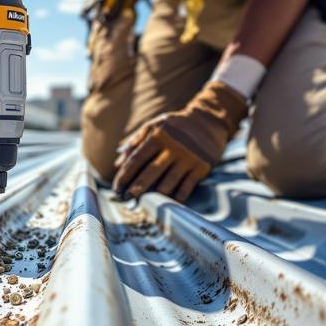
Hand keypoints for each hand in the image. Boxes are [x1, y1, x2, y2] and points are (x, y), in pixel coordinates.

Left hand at [113, 81, 248, 201]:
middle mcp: (174, 147)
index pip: (136, 159)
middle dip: (135, 189)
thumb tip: (118, 163)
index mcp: (159, 135)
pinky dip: (174, 199)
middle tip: (125, 199)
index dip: (124, 176)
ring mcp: (189, 158)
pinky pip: (185, 189)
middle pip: (150, 174)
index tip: (116, 187)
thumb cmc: (176, 125)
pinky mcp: (202, 167)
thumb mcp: (155, 125)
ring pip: (167, 184)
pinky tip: (164, 204)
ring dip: (153, 197)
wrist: (208, 122)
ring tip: (143, 203)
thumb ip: (135, 141)